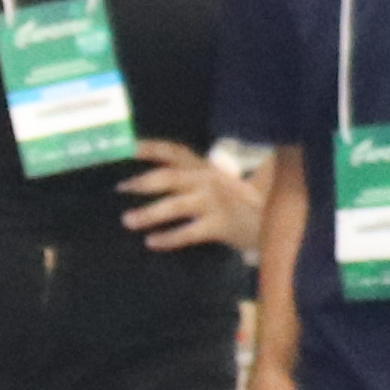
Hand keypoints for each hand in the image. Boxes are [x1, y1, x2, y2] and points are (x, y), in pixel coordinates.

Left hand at [116, 138, 258, 256]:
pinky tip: (151, 242)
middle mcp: (207, 179)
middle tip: (120, 188)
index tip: (126, 147)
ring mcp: (214, 201)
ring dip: (149, 213)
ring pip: (175, 206)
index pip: (172, 151)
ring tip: (128, 220)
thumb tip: (142, 182)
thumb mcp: (211, 180)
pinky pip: (188, 232)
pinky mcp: (220, 225)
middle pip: (168, 177)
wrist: (270, 219)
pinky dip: (168, 238)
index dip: (148, 148)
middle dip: (142, 182)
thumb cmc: (231, 200)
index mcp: (201, 166)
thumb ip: (185, 176)